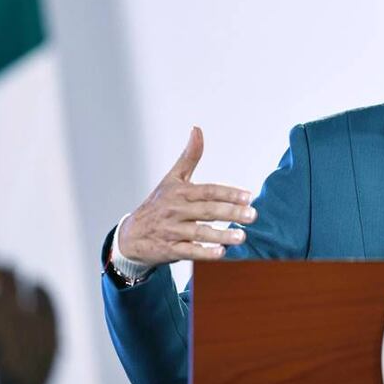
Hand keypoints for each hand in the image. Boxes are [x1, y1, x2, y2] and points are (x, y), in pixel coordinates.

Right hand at [118, 126, 256, 265]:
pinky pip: (188, 252)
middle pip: (207, 211)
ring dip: (221, 235)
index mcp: (180, 192)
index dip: (228, 193)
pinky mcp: (169, 249)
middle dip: (231, 213)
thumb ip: (189, 157)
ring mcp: (172, 231)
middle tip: (253, 215)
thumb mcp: (172, 179)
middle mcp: (175, 210)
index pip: (208, 191)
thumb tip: (197, 129)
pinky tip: (221, 253)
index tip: (248, 197)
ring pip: (199, 233)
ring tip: (242, 237)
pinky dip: (204, 253)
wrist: (130, 235)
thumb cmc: (157, 204)